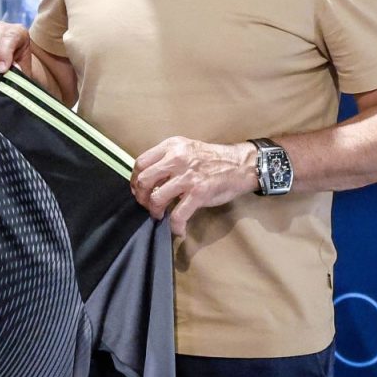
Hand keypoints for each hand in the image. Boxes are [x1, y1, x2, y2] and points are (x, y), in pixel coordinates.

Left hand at [130, 137, 255, 236]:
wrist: (241, 165)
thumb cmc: (212, 159)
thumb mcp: (186, 148)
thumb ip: (168, 158)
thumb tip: (148, 177)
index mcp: (171, 146)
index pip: (141, 162)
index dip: (135, 179)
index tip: (138, 189)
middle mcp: (177, 159)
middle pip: (144, 180)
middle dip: (141, 196)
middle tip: (146, 204)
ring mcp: (187, 176)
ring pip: (156, 198)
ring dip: (154, 211)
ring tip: (159, 215)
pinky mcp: (199, 193)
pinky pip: (178, 214)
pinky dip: (175, 225)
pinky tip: (178, 229)